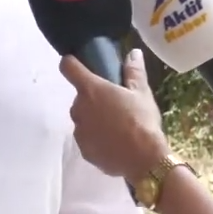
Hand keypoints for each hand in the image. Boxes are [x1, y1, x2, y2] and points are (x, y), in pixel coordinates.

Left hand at [61, 49, 171, 181]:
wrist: (144, 160)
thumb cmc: (142, 121)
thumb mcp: (142, 93)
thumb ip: (134, 71)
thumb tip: (133, 52)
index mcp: (91, 89)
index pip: (68, 67)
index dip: (71, 63)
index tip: (77, 63)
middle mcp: (79, 108)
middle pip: (80, 97)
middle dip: (93, 98)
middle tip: (115, 104)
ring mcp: (79, 131)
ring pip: (83, 119)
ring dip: (93, 119)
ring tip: (116, 126)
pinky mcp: (84, 150)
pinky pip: (87, 138)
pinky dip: (96, 138)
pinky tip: (114, 142)